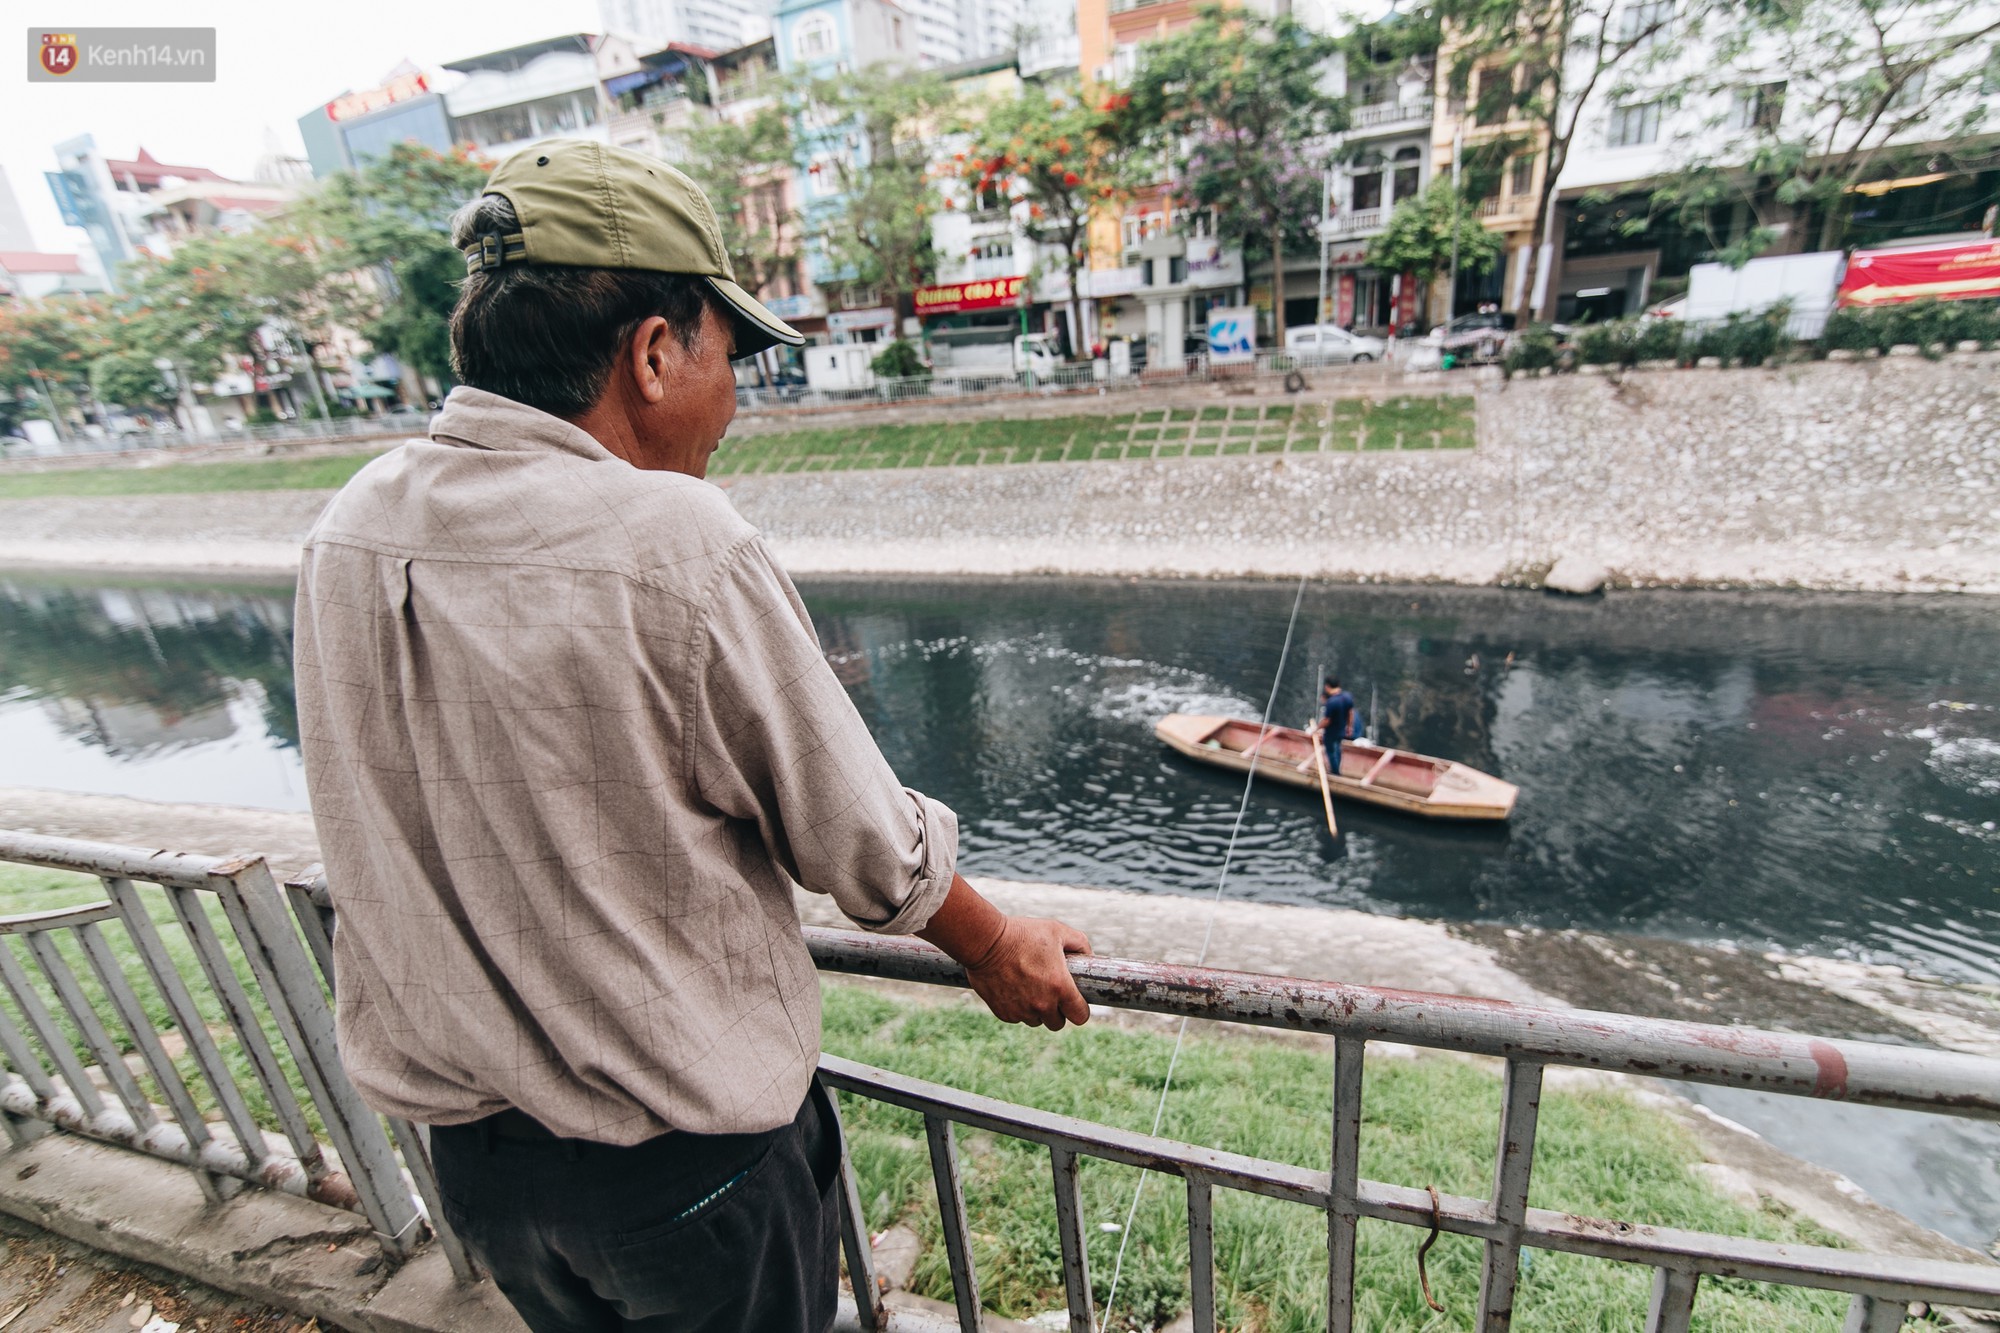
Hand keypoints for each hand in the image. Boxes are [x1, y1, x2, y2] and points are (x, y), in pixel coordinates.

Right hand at [960, 916, 1091, 1029]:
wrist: (985, 941)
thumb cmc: (1022, 933)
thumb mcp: (1057, 930)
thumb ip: (1079, 943)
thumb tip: (1088, 956)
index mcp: (1060, 988)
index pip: (1080, 1016)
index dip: (1080, 1010)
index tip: (1074, 1001)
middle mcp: (1042, 1004)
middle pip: (1057, 1023)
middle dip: (1057, 1011)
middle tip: (1050, 992)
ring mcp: (1022, 1011)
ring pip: (1036, 1021)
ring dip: (1036, 1010)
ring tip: (1030, 986)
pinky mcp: (1003, 1013)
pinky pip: (1017, 1017)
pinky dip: (1018, 1008)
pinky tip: (1014, 987)